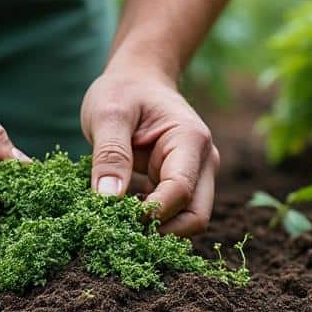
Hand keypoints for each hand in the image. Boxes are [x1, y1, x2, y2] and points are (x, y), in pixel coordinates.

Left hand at [81, 65, 218, 234]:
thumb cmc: (124, 91)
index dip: (151, 212)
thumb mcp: (108, 114)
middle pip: (196, 217)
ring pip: (188, 222)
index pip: (180, 191)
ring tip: (119, 223)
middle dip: (161, 231)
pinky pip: (175, 216)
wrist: (137, 79)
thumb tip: (107, 200)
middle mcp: (204, 162)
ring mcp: (197, 176)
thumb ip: (110, 155)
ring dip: (157, 231)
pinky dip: (153, 224)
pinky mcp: (183, 186)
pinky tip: (124, 216)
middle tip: (120, 231)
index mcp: (192, 140)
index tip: (117, 217)